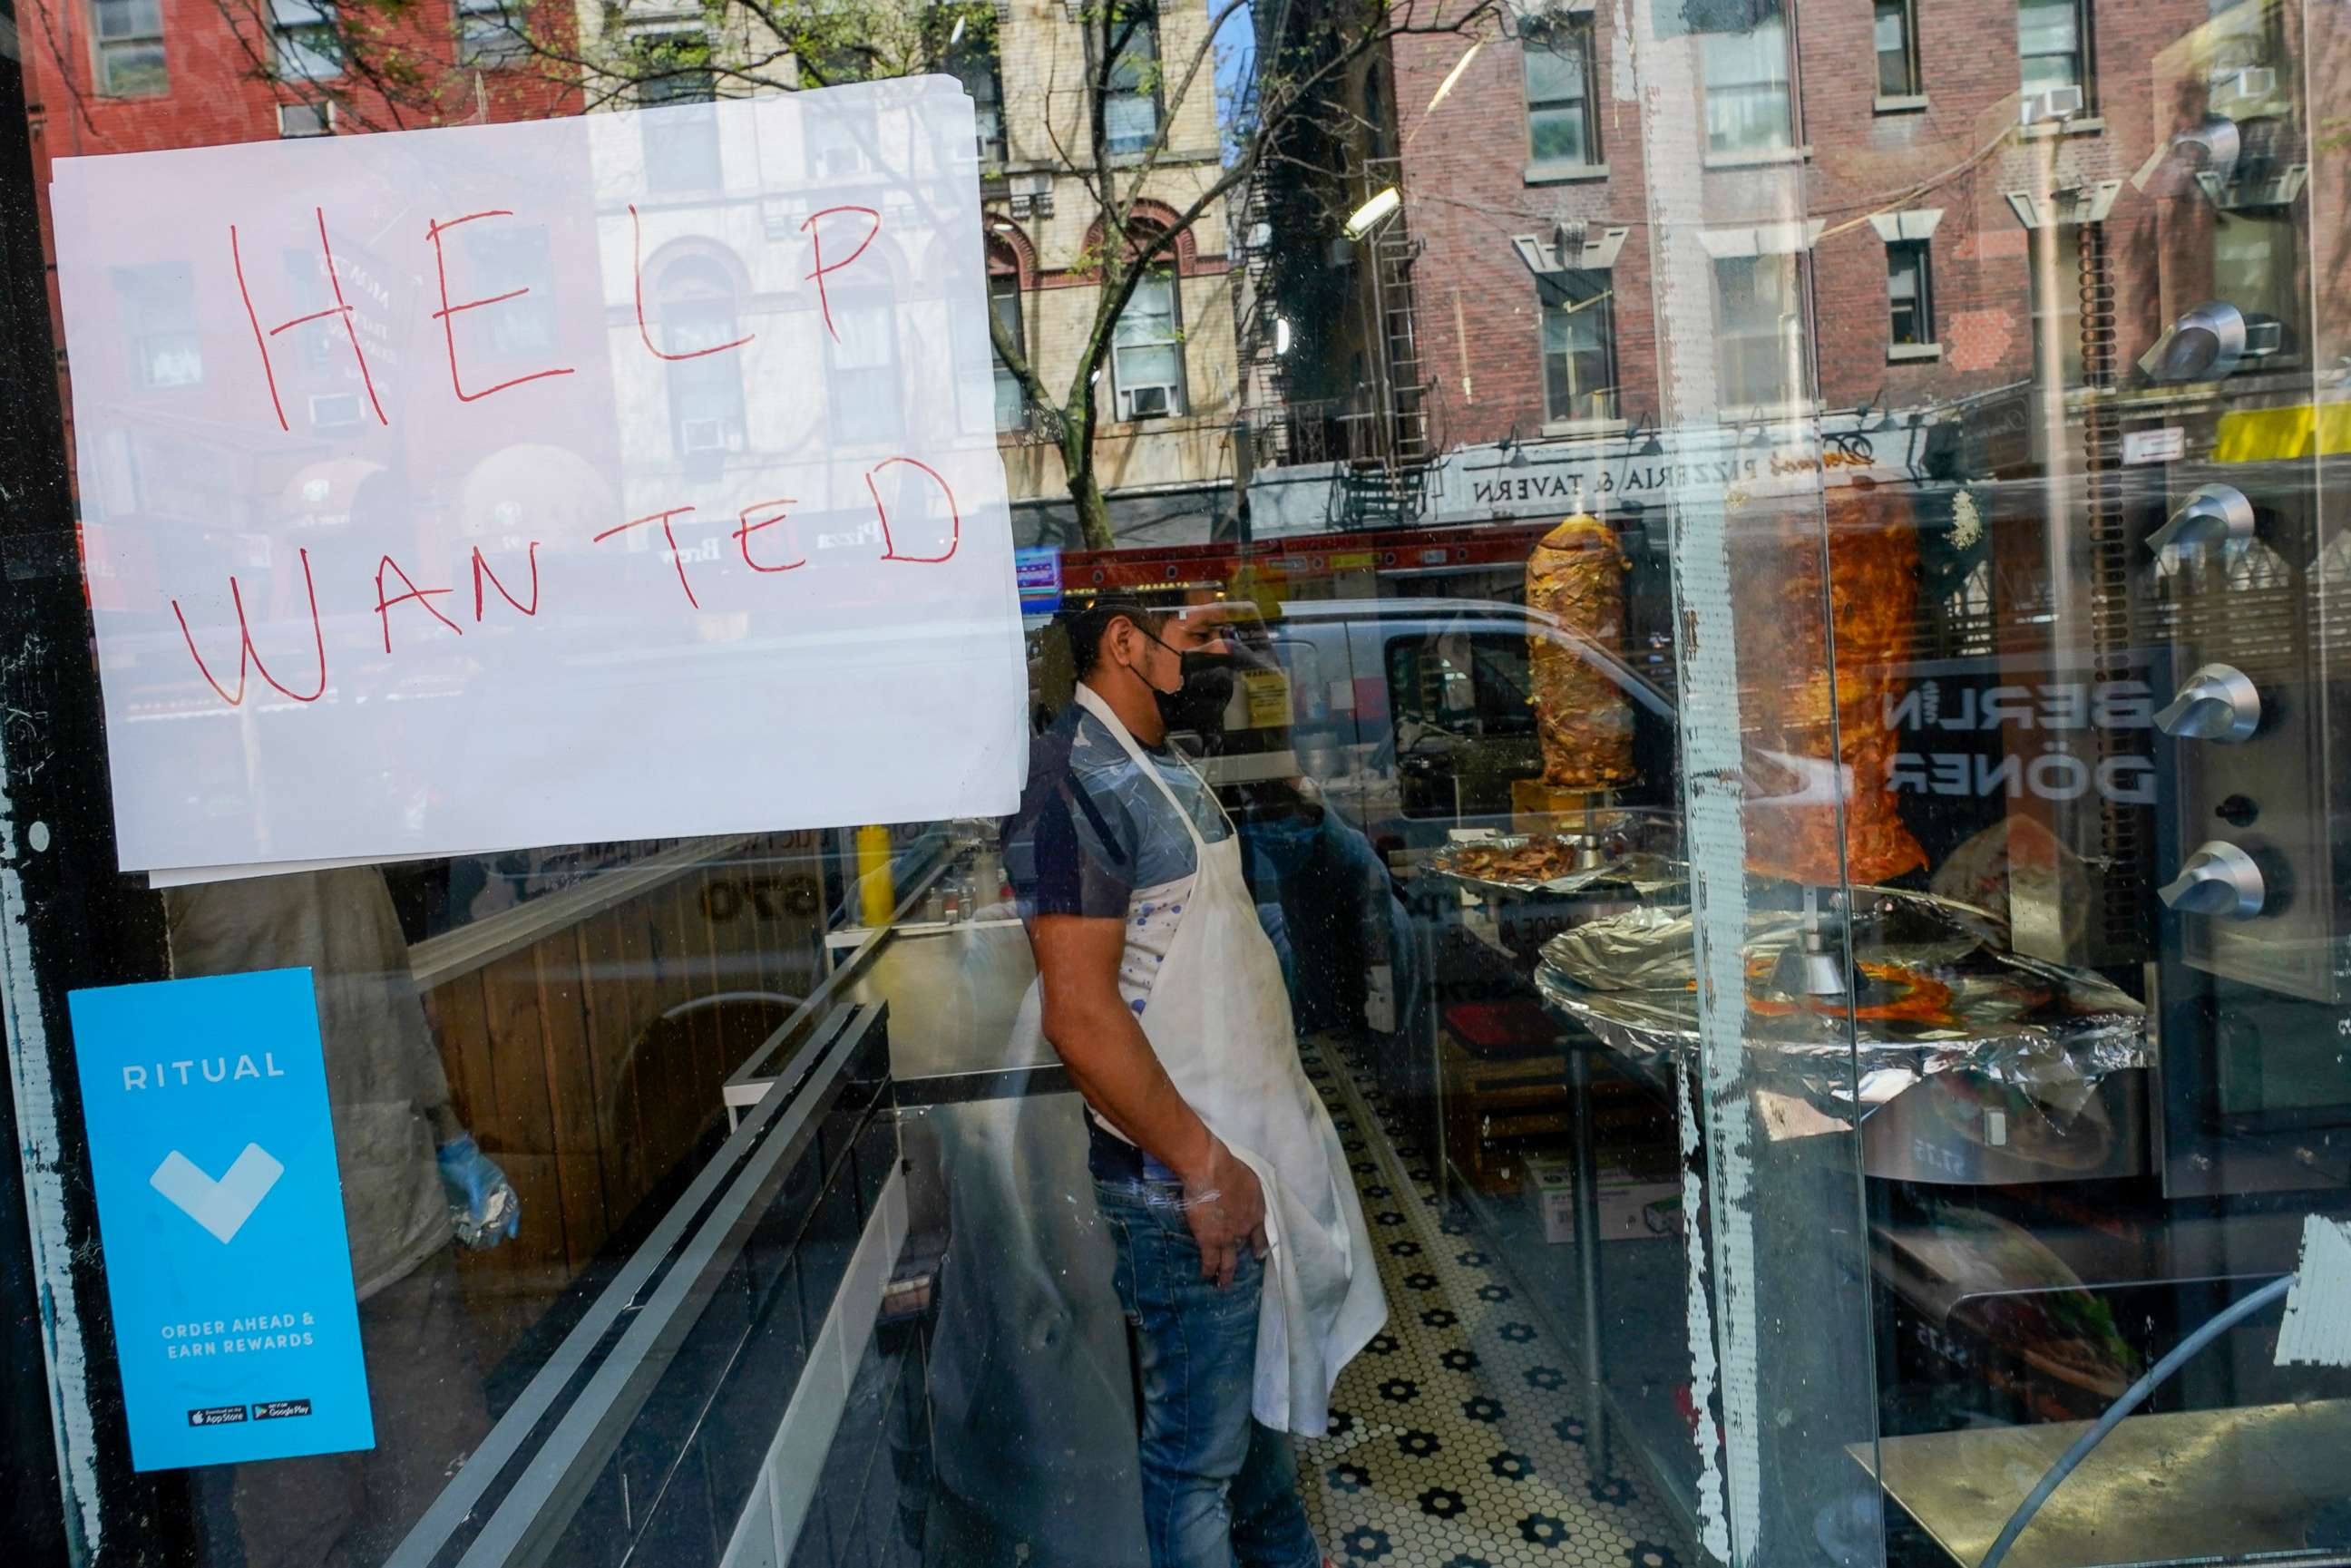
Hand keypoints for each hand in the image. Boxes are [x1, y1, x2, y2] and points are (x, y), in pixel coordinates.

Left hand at [436, 1136, 520, 1249]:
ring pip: (482, 1213)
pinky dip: (467, 1222)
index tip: (512, 1236)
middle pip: (497, 1211)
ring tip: (478, 1241)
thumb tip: (478, 1226)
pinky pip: (467, 1212)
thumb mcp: (476, 1185)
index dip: (514, 1220)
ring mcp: (475, 1193)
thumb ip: (478, 1204)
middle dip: (496, 1227)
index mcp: (499, 1185)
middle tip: (493, 1243)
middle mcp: (490, 1190)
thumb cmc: (467, 1167)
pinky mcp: (462, 1196)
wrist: (448, 1154)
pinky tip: (464, 1232)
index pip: (512, 1204)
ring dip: (481, 1226)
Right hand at [1180, 1137, 1269, 1288]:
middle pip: (1243, 1251)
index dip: (1259, 1246)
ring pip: (1228, 1263)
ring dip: (1225, 1275)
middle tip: (1239, 1273)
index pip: (1260, 1236)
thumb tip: (1242, 1195)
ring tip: (1222, 1284)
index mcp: (1256, 1213)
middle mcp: (1245, 1229)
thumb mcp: (1250, 1180)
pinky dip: (1208, 1270)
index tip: (1258, 1254)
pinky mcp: (1209, 1240)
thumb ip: (1247, 1193)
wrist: (1212, 1171)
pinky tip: (1205, 1276)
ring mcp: (1228, 1238)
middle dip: (1241, 1263)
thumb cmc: (1230, 1168)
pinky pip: (1209, 1261)